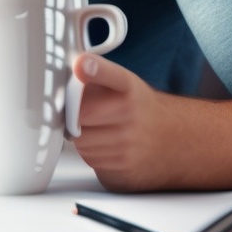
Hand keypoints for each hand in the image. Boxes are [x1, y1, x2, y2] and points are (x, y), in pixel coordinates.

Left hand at [71, 53, 181, 191]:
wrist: (173, 138)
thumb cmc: (137, 108)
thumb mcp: (121, 83)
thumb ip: (92, 76)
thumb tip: (58, 77)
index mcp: (127, 85)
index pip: (109, 73)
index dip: (93, 68)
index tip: (80, 64)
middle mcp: (131, 113)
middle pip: (80, 114)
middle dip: (74, 114)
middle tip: (84, 112)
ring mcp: (130, 142)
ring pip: (81, 140)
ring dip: (81, 135)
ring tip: (100, 129)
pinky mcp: (125, 167)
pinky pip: (90, 159)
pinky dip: (91, 152)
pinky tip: (107, 144)